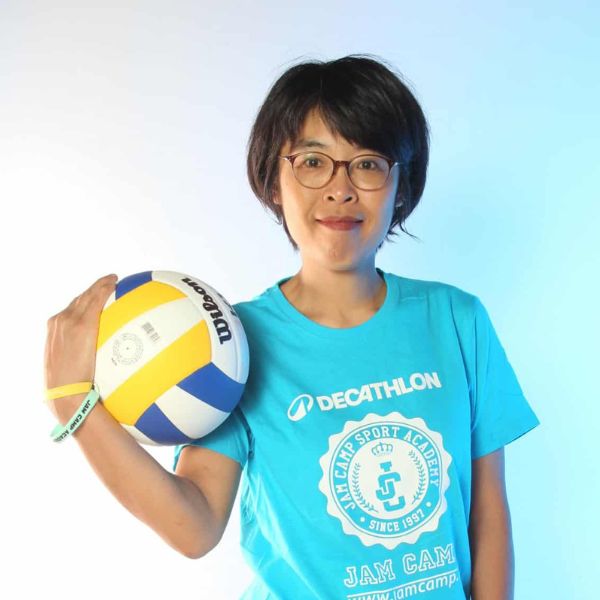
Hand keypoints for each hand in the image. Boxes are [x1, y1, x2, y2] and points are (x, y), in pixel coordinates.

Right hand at [44, 273, 117, 411]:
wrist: (64, 391)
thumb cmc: (68, 386)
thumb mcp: (69, 366)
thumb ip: (79, 355)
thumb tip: (95, 360)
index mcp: (54, 328)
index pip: (72, 308)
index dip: (85, 298)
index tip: (96, 294)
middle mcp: (60, 320)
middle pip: (80, 298)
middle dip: (94, 288)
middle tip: (109, 281)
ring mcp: (70, 321)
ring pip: (87, 296)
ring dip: (101, 285)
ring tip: (113, 279)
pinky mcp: (82, 325)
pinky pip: (96, 301)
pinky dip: (104, 290)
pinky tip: (115, 285)